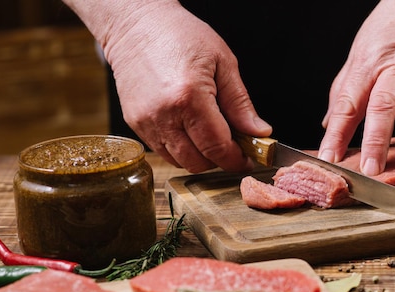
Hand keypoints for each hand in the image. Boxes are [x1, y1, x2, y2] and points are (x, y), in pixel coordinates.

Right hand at [69, 0, 271, 172]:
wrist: (136, 25)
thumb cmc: (180, 36)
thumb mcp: (223, 63)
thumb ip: (241, 104)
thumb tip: (259, 132)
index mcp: (190, 97)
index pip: (218, 148)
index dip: (237, 159)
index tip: (248, 158)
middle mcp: (164, 114)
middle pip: (199, 162)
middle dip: (220, 159)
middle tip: (232, 144)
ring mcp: (146, 121)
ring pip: (179, 162)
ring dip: (199, 157)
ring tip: (209, 135)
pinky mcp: (135, 123)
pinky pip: (162, 151)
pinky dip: (180, 149)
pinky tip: (189, 130)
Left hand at [318, 0, 394, 174]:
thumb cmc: (394, 25)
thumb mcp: (361, 51)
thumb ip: (344, 88)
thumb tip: (326, 122)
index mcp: (368, 64)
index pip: (348, 103)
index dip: (337, 133)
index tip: (329, 158)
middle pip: (383, 106)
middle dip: (376, 141)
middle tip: (371, 170)